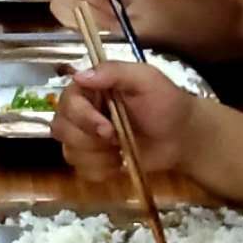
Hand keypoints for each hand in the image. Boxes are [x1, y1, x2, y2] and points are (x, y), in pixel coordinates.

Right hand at [50, 62, 197, 183]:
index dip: (83, 119)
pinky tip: (119, 162)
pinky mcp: (93, 160)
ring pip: (69, 152)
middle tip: (117, 139)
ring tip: (121, 149)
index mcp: (90, 89)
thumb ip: (114, 72)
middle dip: (90, 140)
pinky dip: (101, 171)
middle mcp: (81, 112)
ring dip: (97, 156)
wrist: (182, 136)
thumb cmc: (166, 103)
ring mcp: (85, 137)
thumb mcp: (146, 79)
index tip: (108, 129)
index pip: (66, 103)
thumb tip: (79, 75)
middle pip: (60, 129)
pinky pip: (81, 170)